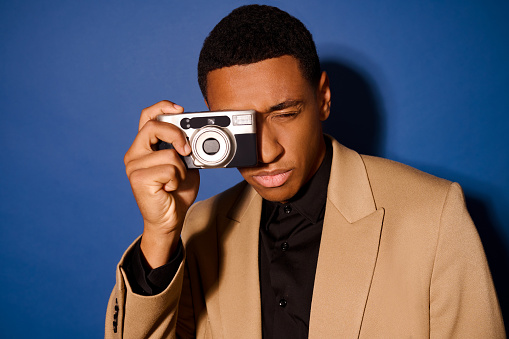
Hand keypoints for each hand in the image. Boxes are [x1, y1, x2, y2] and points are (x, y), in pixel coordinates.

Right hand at [124, 101, 199, 267]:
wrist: (170, 219)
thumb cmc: (177, 191)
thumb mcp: (185, 164)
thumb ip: (185, 148)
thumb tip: (196, 136)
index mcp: (145, 146)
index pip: (147, 116)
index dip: (162, 107)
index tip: (180, 108)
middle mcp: (134, 153)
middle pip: (154, 127)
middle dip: (176, 135)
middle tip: (188, 150)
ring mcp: (133, 166)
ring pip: (168, 153)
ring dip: (181, 169)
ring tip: (175, 181)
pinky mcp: (138, 179)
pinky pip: (169, 169)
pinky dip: (177, 179)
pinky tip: (170, 188)